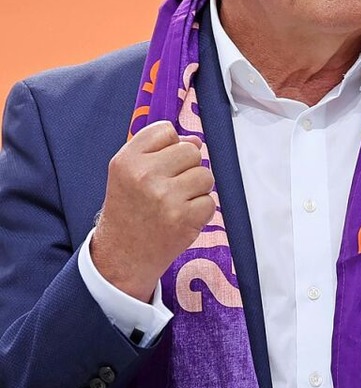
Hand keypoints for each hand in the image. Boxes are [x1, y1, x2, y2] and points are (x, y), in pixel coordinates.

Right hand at [91, 121, 214, 301]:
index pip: (166, 131)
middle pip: (191, 151)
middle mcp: (145, 176)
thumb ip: (157, 151)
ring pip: (205, 175)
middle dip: (187, 167)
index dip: (169, 147)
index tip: (160, 165)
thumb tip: (195, 140)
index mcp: (127, 160)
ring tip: (176, 203)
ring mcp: (166, 197)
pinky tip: (181, 218)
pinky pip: (210, 201)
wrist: (122, 257)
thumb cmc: (128, 211)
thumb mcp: (127, 174)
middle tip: (170, 188)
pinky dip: (201, 211)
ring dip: (197, 189)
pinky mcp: (185, 218)